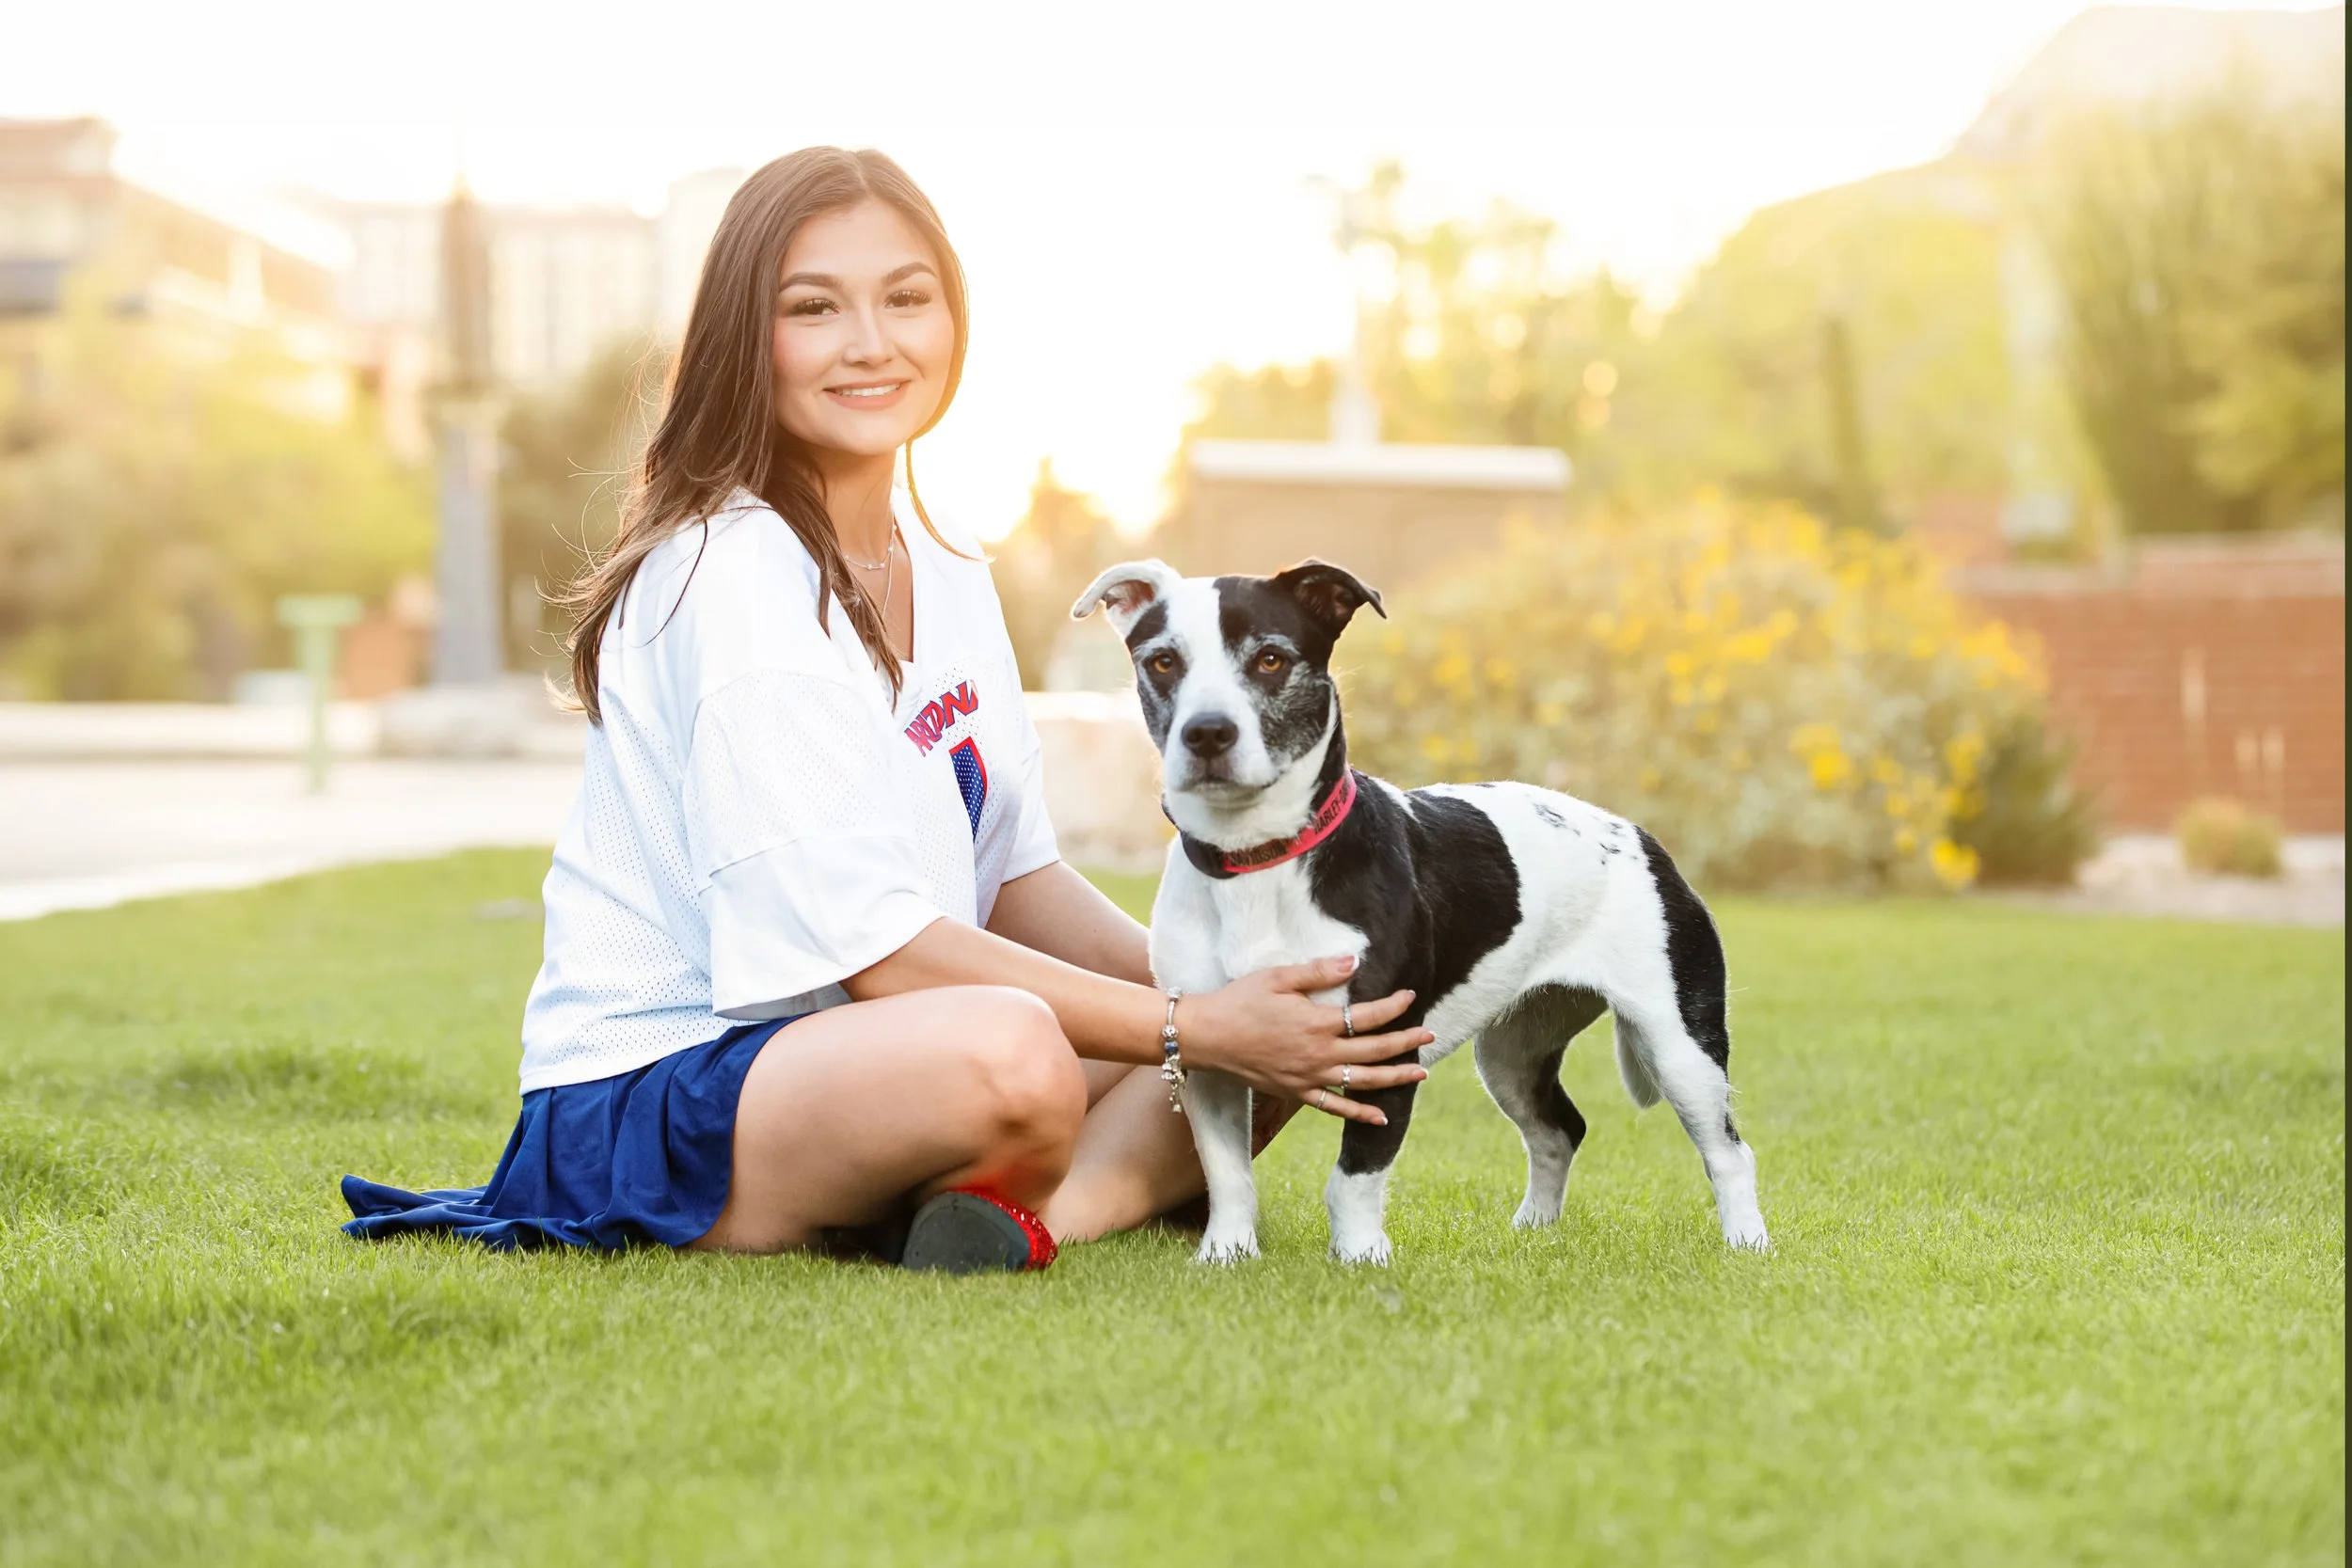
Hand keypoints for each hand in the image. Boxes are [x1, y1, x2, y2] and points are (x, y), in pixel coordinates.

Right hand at [1179, 956, 1431, 1125]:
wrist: (1207, 1036)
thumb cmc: (1240, 1000)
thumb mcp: (1278, 977)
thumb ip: (1319, 972)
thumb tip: (1354, 962)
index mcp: (1317, 1023)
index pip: (1368, 1016)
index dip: (1393, 1006)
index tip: (1410, 996)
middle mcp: (1319, 1054)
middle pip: (1374, 1051)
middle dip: (1405, 1042)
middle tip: (1430, 1035)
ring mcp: (1309, 1078)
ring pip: (1362, 1082)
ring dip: (1394, 1078)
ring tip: (1421, 1074)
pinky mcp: (1296, 1092)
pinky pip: (1334, 1108)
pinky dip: (1359, 1114)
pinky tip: (1381, 1118)